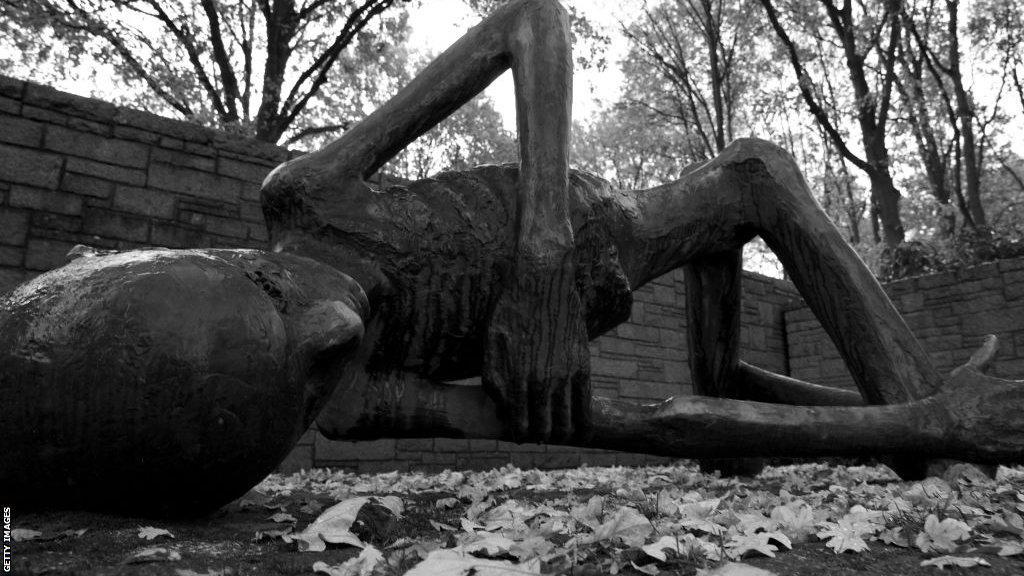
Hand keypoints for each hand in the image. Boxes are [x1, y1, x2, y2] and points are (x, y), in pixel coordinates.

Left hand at [482, 256, 590, 442]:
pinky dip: (584, 425)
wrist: (542, 281)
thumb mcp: (492, 345)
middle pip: (543, 429)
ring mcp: (564, 376)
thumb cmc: (511, 311)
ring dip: (561, 435)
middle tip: (538, 435)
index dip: (519, 435)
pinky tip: (582, 433)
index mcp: (515, 378)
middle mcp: (540, 382)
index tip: (520, 435)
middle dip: (539, 437)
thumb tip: (502, 410)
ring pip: (566, 423)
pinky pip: (586, 406)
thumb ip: (494, 381)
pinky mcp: (583, 366)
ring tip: (558, 436)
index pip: (518, 424)